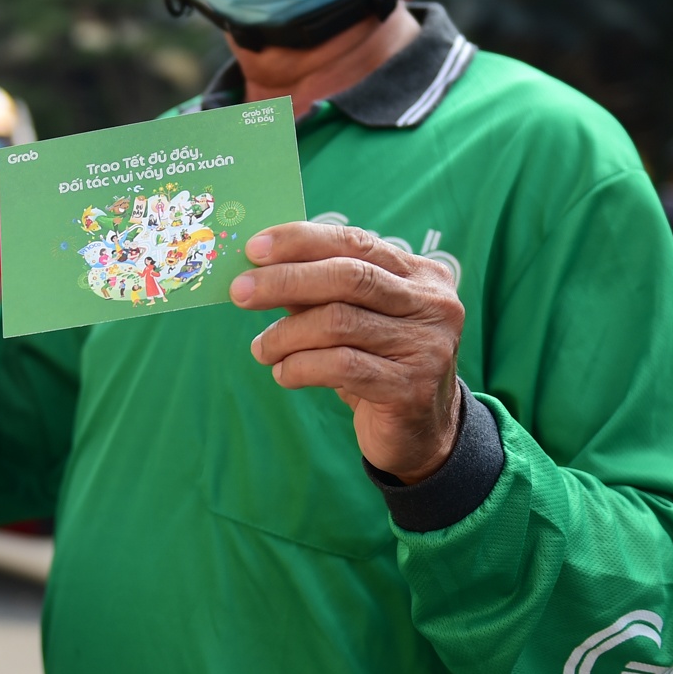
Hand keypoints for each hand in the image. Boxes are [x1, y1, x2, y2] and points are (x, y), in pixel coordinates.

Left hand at [230, 222, 466, 483]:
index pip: (355, 242)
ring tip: (262, 349)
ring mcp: (427, 346)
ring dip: (286, 334)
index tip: (254, 249)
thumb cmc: (376, 363)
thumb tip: (257, 269)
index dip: (301, 241)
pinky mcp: (412, 387)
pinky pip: (341, 366)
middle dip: (285, 281)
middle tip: (240, 293)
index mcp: (421, 274)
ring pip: (339, 322)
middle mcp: (433, 304)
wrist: (419, 432)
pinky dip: (301, 366)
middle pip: (348, 277)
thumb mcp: (351, 319)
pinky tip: (284, 374)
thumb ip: (317, 291)